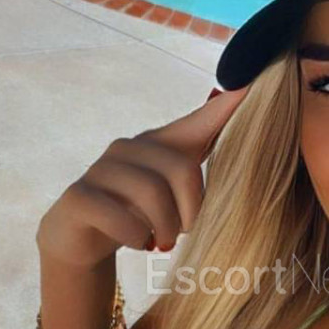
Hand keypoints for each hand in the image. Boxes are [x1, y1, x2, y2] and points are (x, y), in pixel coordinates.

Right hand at [36, 86, 248, 267]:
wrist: (80, 240)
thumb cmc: (135, 213)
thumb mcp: (171, 193)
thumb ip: (199, 174)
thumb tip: (237, 147)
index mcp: (157, 145)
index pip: (197, 121)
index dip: (223, 108)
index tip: (250, 86)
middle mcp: (128, 148)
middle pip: (181, 169)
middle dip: (191, 211)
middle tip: (183, 234)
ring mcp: (100, 170)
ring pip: (151, 193)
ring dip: (165, 228)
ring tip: (161, 242)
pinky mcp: (78, 197)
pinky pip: (120, 217)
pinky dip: (137, 237)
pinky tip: (138, 242)